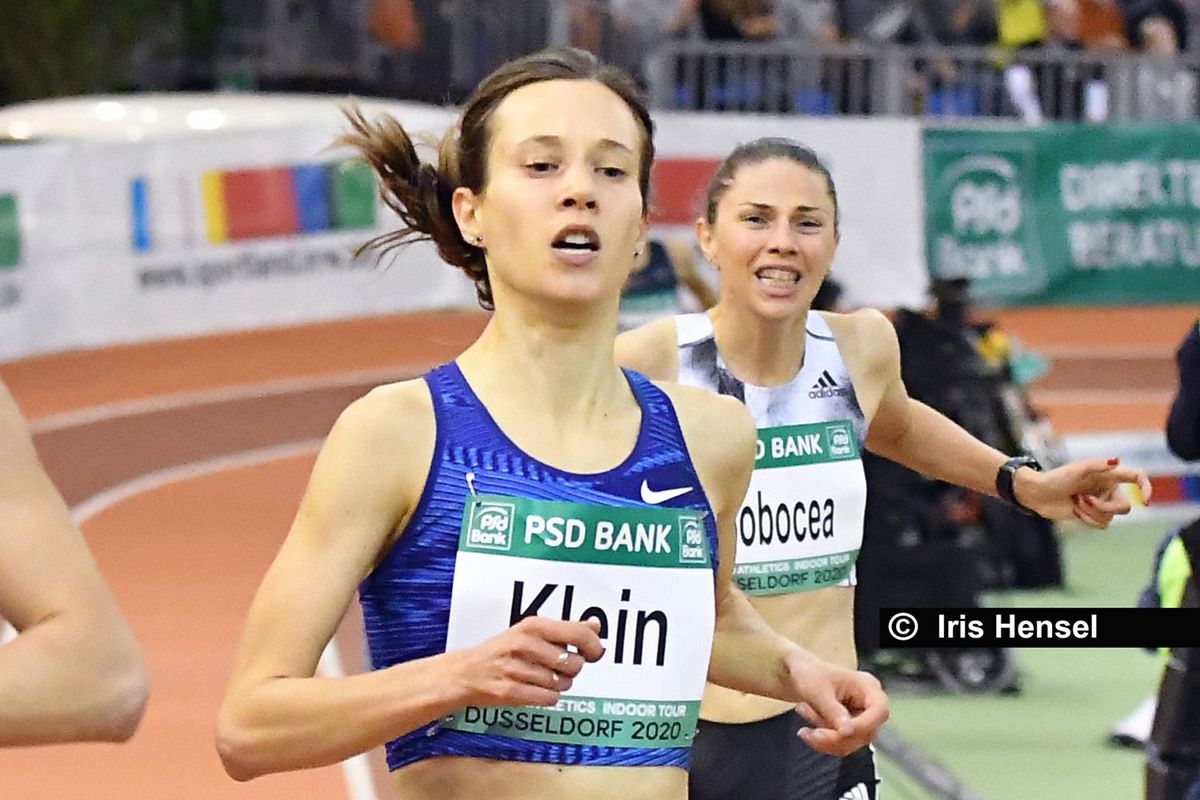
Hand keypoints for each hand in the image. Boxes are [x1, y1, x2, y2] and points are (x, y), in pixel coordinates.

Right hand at [450, 617, 604, 708]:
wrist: (465, 673)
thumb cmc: (503, 651)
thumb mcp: (530, 632)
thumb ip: (565, 629)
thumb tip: (595, 626)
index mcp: (532, 625)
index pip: (579, 633)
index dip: (594, 647)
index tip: (594, 653)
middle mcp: (525, 644)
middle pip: (574, 663)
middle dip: (571, 670)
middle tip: (557, 668)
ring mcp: (516, 668)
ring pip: (563, 683)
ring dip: (559, 685)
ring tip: (541, 678)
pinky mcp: (510, 692)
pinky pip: (550, 699)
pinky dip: (548, 697)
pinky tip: (536, 690)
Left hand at [786, 654, 888, 756]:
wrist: (795, 675)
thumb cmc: (808, 675)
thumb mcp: (818, 692)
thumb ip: (834, 712)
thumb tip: (847, 731)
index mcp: (867, 686)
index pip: (879, 710)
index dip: (863, 725)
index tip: (842, 732)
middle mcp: (869, 703)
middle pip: (865, 732)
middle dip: (835, 737)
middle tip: (809, 733)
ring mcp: (861, 718)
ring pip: (852, 742)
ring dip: (825, 739)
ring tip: (803, 723)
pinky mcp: (850, 730)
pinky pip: (842, 744)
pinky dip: (823, 741)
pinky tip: (807, 731)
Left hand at [1015, 458, 1152, 527]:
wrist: (1038, 494)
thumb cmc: (1055, 478)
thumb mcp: (1075, 470)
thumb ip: (1097, 465)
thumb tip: (1117, 461)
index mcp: (1109, 475)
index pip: (1137, 477)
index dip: (1147, 487)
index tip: (1145, 501)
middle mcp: (1108, 489)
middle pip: (1124, 506)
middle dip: (1103, 507)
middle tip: (1082, 499)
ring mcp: (1102, 503)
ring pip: (1111, 517)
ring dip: (1090, 512)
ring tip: (1074, 502)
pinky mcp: (1093, 516)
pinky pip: (1101, 524)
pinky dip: (1087, 519)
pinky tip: (1074, 510)